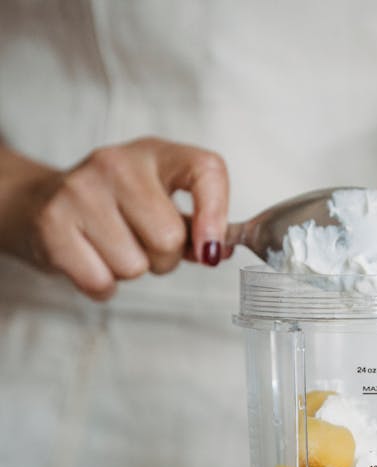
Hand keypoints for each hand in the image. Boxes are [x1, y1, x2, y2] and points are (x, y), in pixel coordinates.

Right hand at [0, 137, 231, 300]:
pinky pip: (101, 282)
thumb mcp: (156, 200)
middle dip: (163, 259)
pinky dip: (101, 285)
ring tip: (111, 248)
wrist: (39, 202)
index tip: (211, 250)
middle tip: (141, 245)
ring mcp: (81, 190)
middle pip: (169, 238)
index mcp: (154, 153)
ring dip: (129, 271)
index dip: (216, 214)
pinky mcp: (53, 224)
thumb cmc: (110, 207)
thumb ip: (194, 226)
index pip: (205, 169)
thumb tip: (219, 250)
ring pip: (135, 266)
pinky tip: (90, 260)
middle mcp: (117, 163)